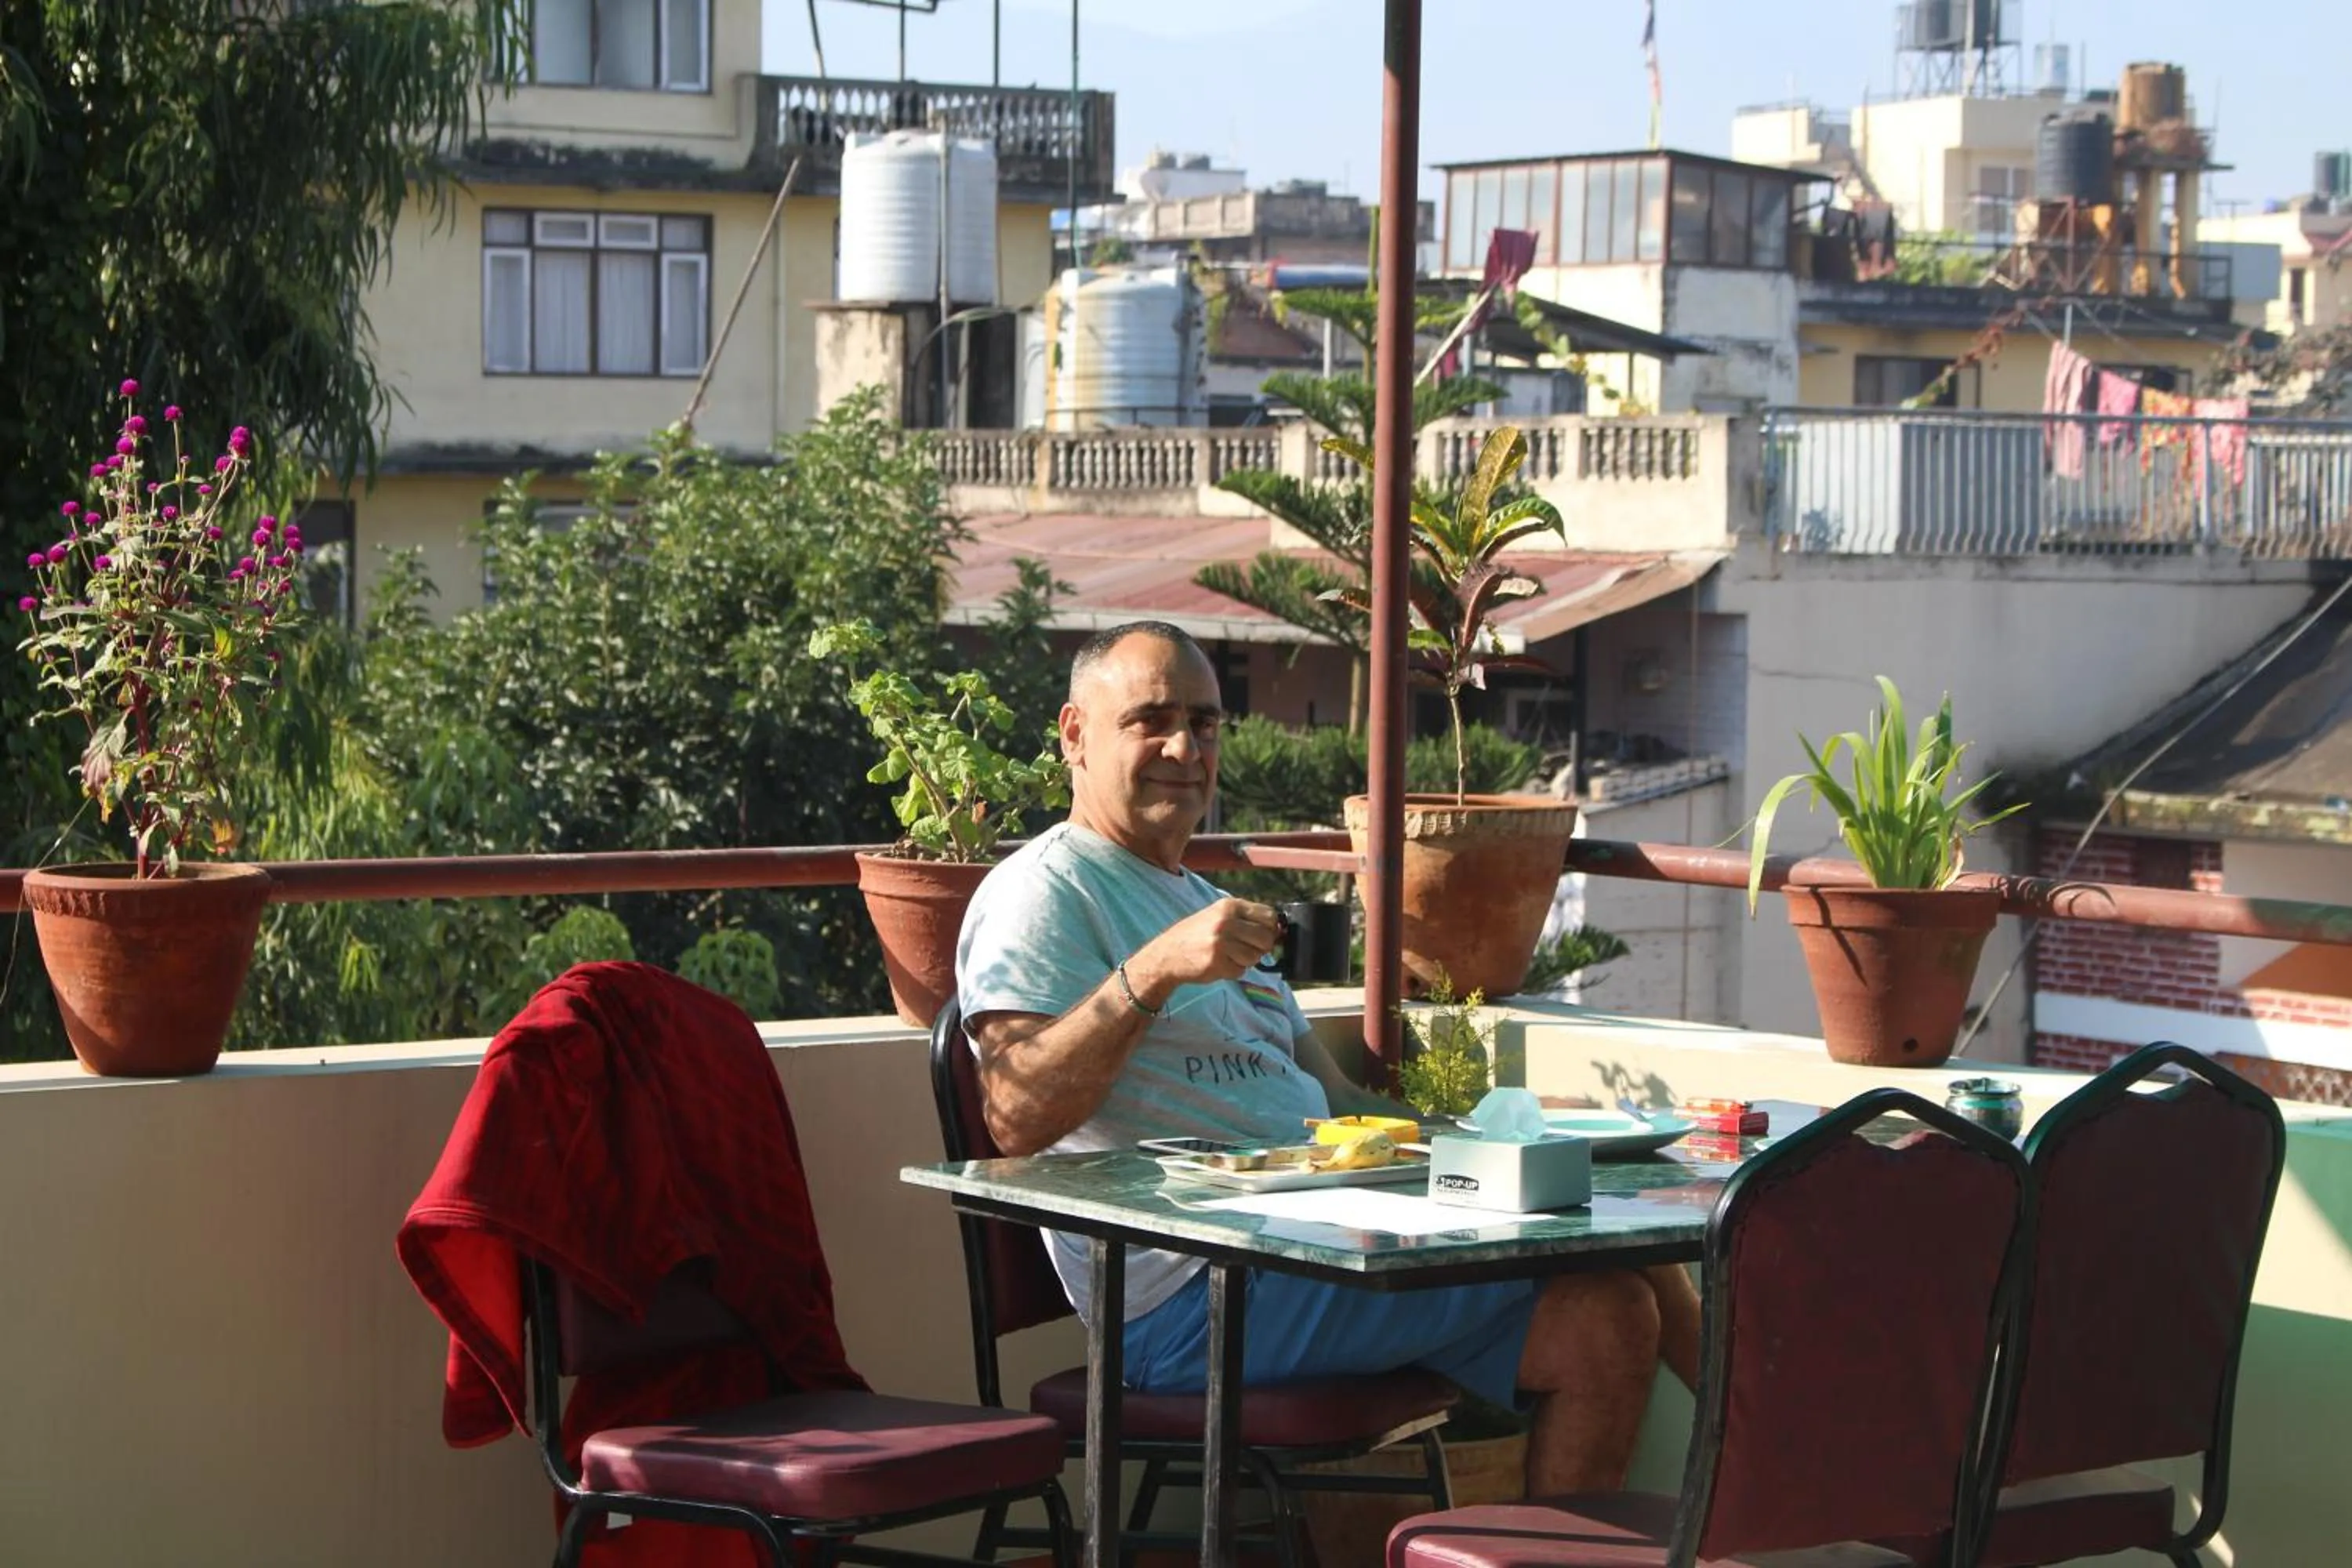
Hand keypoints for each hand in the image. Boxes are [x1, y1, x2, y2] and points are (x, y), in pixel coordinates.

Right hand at [1128, 899, 1281, 1004]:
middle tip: (1245, 949)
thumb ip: (1246, 919)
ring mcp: (1221, 942)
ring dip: (1246, 961)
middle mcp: (1226, 921)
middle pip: (1266, 937)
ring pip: (1255, 956)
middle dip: (1261, 947)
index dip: (1270, 928)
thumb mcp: (1219, 916)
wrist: (1167, 954)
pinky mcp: (1217, 962)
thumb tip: (1279, 929)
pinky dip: (1233, 971)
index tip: (1261, 935)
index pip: (1269, 915)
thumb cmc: (1196, 935)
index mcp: (1229, 906)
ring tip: (1228, 956)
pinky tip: (1218, 964)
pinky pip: (1241, 971)